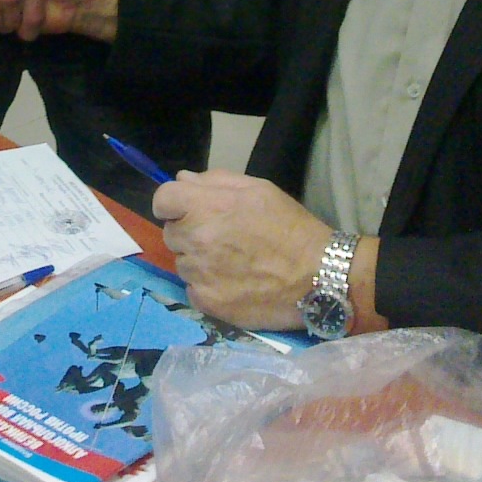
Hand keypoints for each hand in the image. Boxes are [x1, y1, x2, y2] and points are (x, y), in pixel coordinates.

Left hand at [155, 170, 333, 330]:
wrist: (318, 275)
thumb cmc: (290, 227)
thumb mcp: (259, 189)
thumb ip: (216, 181)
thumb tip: (182, 179)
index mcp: (206, 205)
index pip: (162, 199)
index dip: (174, 204)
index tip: (188, 211)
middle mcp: (196, 238)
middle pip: (171, 232)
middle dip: (190, 232)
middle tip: (221, 237)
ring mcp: (199, 273)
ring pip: (182, 262)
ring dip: (199, 261)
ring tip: (233, 262)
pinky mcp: (207, 302)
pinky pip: (192, 289)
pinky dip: (207, 286)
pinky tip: (233, 283)